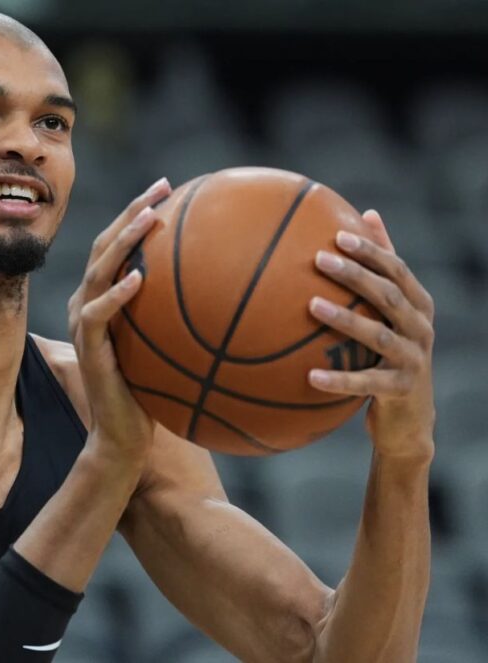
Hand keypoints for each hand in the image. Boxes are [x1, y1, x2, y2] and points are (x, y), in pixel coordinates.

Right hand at [67, 176, 170, 464]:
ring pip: (98, 270)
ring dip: (122, 241)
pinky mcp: (87, 349)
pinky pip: (99, 314)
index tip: (170, 188)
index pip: (117, 245)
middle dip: (133, 210)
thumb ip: (183, 319)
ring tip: (148, 218)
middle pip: (105, 245)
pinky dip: (116, 294)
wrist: (123, 437)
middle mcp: (88, 303)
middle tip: (162, 187)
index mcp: (104, 298)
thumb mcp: (171, 348)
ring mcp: (85, 325)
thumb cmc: (152, 394)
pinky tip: (139, 277)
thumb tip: (235, 295)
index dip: (138, 212)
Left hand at [308, 209, 434, 460]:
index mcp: (418, 305)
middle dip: (355, 275)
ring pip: (379, 336)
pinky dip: (339, 380)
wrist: (409, 419)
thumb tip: (367, 213)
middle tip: (319, 259)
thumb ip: (381, 269)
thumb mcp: (391, 313)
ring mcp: (414, 360)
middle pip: (389, 295)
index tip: (337, 235)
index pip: (397, 270)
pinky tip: (310, 376)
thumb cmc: (391, 356)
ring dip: (344, 319)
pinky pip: (366, 383)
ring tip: (310, 305)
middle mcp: (421, 328)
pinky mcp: (401, 390)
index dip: (371, 250)